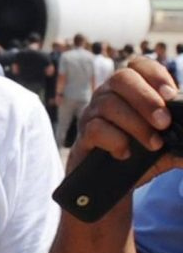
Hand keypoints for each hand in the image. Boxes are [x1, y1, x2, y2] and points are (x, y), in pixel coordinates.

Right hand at [65, 57, 181, 180]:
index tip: (171, 95)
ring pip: (108, 103)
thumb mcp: (171, 145)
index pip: (138, 66)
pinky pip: (95, 129)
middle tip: (163, 123)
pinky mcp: (82, 138)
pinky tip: (126, 154)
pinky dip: (115, 140)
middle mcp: (108, 97)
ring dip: (136, 125)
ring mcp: (92, 115)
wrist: (115, 186)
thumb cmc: (143, 158)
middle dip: (146, 99)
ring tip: (153, 145)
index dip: (155, 75)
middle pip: (121, 78)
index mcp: (131, 92)